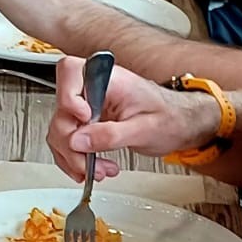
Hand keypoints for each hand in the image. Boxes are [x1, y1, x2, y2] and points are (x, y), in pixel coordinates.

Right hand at [45, 54, 217, 178]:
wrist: (181, 125)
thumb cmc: (171, 118)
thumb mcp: (145, 130)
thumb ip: (110, 135)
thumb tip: (78, 141)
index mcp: (109, 80)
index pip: (71, 71)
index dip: (69, 97)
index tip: (84, 120)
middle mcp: (94, 90)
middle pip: (61, 111)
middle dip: (72, 144)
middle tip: (90, 164)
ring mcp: (88, 106)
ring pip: (60, 130)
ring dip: (74, 157)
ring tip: (99, 170)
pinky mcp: (87, 123)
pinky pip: (67, 140)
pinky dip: (74, 159)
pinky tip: (91, 168)